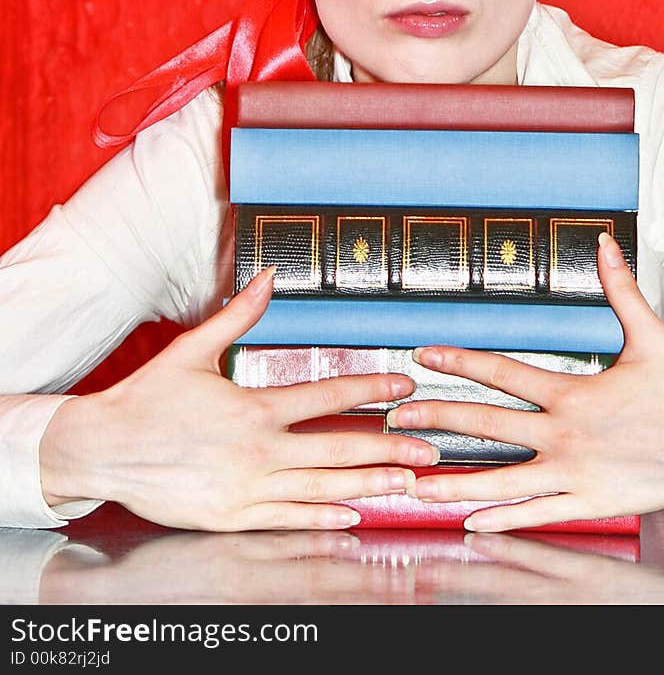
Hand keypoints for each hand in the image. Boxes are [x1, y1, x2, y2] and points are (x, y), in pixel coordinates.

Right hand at [39, 267, 435, 531]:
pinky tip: (353, 516)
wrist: (102, 450)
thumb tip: (269, 274)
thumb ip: (239, 316)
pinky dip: (324, 518)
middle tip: (429, 449)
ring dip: (369, 485)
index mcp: (253, 409)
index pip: (327, 397)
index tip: (404, 387)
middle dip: (390, 449)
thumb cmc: (147, 400)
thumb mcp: (192, 350)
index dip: (371, 390)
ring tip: (407, 483)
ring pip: (322, 489)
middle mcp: (257, 452)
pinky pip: (289, 520)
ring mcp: (247, 490)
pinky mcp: (233, 518)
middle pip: (338, 450)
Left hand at [386, 234, 663, 530]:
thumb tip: (605, 244)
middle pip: (488, 427)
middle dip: (437, 422)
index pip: (503, 374)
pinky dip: (503, 519)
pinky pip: (538, 515)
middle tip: (396, 420)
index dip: (460, 362)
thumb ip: (620, 291)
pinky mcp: (590, 505)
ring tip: (416, 484)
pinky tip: (471, 521)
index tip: (424, 356)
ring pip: (504, 481)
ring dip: (456, 482)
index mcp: (574, 394)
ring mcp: (575, 476)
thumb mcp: (650, 337)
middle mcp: (566, 436)